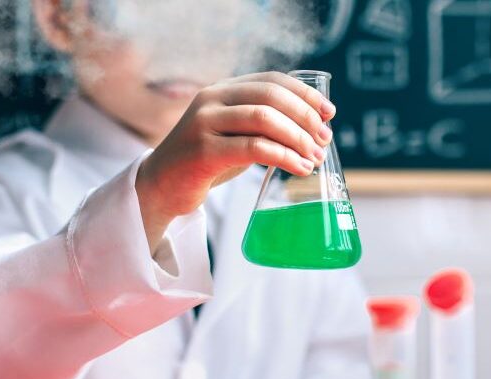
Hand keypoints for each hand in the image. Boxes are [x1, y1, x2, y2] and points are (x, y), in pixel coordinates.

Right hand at [135, 72, 335, 251]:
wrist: (161, 187)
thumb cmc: (204, 162)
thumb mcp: (232, 134)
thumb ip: (260, 124)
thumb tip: (314, 126)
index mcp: (221, 90)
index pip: (271, 80)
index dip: (304, 93)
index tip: (329, 112)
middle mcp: (211, 100)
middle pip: (271, 97)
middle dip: (305, 117)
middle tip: (324, 139)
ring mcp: (205, 124)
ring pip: (265, 119)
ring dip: (298, 138)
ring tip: (314, 157)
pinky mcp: (204, 151)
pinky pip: (255, 148)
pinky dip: (284, 157)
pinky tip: (300, 167)